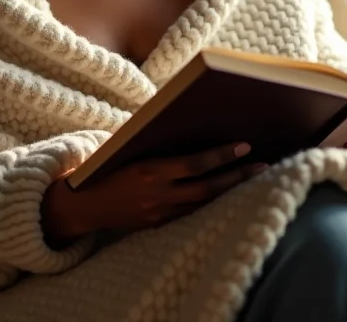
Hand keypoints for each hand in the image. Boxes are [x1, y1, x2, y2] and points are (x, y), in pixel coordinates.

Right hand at [41, 142, 264, 242]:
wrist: (82, 205)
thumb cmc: (105, 166)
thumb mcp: (128, 148)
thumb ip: (154, 140)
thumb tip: (187, 121)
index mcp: (148, 171)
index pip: (194, 165)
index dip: (221, 156)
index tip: (244, 145)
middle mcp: (157, 195)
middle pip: (207, 188)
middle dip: (237, 176)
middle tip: (264, 165)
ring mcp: (159, 214)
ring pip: (204, 204)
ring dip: (230, 190)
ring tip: (254, 177)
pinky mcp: (159, 225)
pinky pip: (191, 213)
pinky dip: (211, 202)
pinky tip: (227, 193)